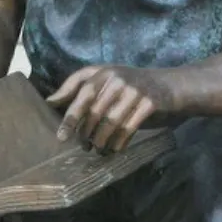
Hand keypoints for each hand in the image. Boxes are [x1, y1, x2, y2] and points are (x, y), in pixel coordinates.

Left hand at [47, 65, 172, 152]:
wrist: (171, 86)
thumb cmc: (131, 87)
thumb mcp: (106, 81)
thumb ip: (79, 90)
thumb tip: (50, 101)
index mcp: (102, 71)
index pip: (80, 91)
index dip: (69, 115)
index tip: (61, 137)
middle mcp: (116, 78)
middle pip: (93, 111)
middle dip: (86, 133)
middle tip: (83, 146)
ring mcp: (134, 90)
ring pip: (110, 122)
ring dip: (101, 141)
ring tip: (98, 150)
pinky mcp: (149, 103)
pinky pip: (128, 128)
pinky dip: (119, 142)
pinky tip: (115, 149)